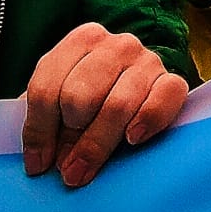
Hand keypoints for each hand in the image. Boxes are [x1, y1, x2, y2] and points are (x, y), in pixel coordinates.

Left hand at [22, 24, 187, 187]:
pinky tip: (132, 138)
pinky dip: (147, 121)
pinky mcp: (173, 82)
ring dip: (97, 146)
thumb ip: (43, 124)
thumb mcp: (56, 104)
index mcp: (82, 40)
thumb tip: (40, 161)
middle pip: (80, 98)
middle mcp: (118, 44)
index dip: (38, 131)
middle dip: (70, 138)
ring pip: (117, 106)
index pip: (47, 88)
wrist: (127, 95)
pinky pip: (163, 101)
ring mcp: (148, 60)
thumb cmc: (84, 104)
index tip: (37, 163)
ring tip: (84, 171)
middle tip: (66, 168)